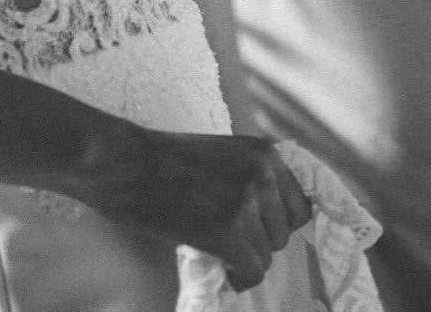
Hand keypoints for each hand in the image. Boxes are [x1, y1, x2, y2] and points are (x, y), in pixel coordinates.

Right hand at [86, 127, 312, 291]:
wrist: (129, 165)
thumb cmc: (167, 159)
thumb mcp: (225, 154)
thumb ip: (252, 175)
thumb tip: (271, 213)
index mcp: (265, 153)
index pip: (301, 201)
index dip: (282, 222)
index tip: (264, 231)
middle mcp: (264, 174)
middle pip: (286, 229)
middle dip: (263, 240)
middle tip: (237, 242)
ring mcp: (247, 202)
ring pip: (269, 252)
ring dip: (249, 259)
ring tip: (225, 254)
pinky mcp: (228, 231)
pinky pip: (252, 269)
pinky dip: (240, 277)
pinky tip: (224, 270)